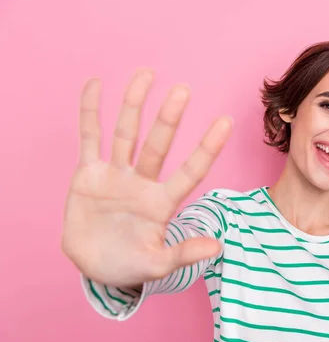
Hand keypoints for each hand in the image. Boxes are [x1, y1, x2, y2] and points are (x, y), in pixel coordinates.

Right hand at [61, 69, 231, 286]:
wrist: (95, 267)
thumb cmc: (129, 267)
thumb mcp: (156, 266)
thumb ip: (183, 254)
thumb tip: (218, 247)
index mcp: (162, 203)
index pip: (191, 171)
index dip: (207, 148)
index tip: (226, 122)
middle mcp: (142, 183)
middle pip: (158, 146)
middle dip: (168, 119)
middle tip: (183, 90)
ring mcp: (115, 175)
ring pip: (126, 134)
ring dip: (134, 105)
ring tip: (146, 74)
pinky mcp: (88, 174)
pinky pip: (89, 138)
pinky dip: (90, 113)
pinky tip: (96, 84)